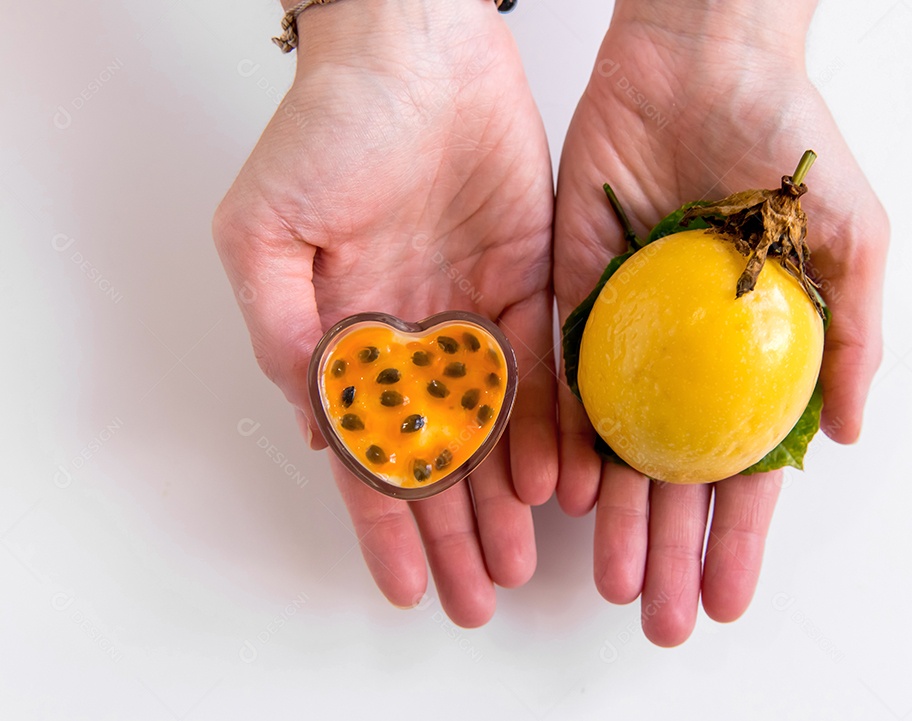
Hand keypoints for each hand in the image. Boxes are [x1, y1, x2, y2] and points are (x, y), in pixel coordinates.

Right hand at [214, 1, 556, 626]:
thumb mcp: (264, 233)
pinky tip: (565, 479)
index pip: (365, 450)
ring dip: (506, 496)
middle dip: (454, 529)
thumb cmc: (328, 129)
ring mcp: (472, 315)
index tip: (402, 584)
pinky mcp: (527, 285)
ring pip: (495, 427)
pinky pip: (545, 370)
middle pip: (437, 456)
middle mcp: (411, 338)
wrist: (415, 51)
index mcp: (344, 335)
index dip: (383, 523)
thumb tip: (315, 428)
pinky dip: (555, 427)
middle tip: (477, 593)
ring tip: (523, 558)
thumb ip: (285, 332)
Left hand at [554, 0, 888, 645]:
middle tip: (658, 614)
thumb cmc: (788, 139)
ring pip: (616, 441)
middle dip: (668, 547)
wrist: (701, 61)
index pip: (744, 464)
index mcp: (753, 352)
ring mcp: (627, 329)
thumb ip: (853, 335)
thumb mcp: (849, 237)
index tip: (725, 599)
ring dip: (614, 513)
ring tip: (611, 578)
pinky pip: (563, 376)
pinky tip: (564, 491)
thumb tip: (850, 436)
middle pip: (673, 470)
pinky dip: (563, 434)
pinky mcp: (569, 292)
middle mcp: (686, 354)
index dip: (736, 537)